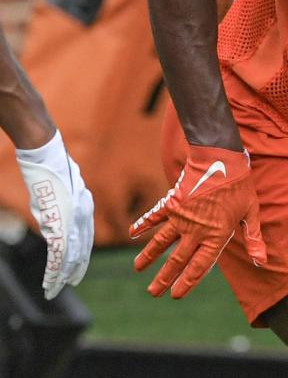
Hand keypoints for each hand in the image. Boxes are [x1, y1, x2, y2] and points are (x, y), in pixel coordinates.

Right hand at [16, 131, 94, 299]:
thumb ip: (65, 205)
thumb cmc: (54, 166)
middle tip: (68, 284)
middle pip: (80, 249)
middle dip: (74, 269)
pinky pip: (59, 252)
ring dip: (61, 274)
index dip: (81, 256)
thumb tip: (57, 219)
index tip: (76, 270)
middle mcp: (82, 215)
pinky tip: (51, 280)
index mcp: (85, 207)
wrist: (47, 154)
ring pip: (69, 255)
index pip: (85, 238)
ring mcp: (72, 219)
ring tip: (54, 289)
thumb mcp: (66, 188)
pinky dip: (55, 269)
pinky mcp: (60, 221)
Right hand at [130, 144, 265, 298]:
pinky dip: (143, 224)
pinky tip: (132, 232)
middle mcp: (196, 230)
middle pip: (178, 259)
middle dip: (164, 278)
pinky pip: (155, 216)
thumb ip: (253, 238)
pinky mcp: (172, 203)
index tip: (176, 294)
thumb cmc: (240, 185)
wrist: (220, 158)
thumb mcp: (252, 211)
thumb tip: (261, 261)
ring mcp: (182, 217)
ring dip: (149, 256)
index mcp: (217, 235)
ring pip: (161, 242)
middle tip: (153, 293)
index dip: (188, 281)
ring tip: (138, 269)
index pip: (200, 265)